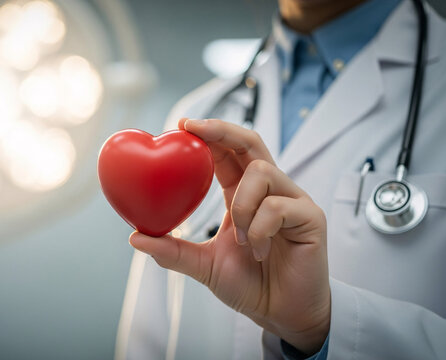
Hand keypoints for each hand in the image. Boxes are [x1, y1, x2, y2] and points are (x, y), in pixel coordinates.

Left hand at [129, 118, 329, 354]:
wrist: (281, 315)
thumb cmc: (249, 285)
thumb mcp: (204, 266)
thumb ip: (173, 251)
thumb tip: (135, 237)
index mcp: (243, 194)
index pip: (227, 153)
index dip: (208, 134)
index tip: (181, 125)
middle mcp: (268, 190)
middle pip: (250, 142)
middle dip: (222, 130)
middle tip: (194, 128)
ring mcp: (292, 201)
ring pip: (262, 172)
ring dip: (241, 204)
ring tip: (240, 238)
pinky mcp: (310, 218)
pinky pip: (278, 206)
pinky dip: (259, 228)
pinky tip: (257, 251)